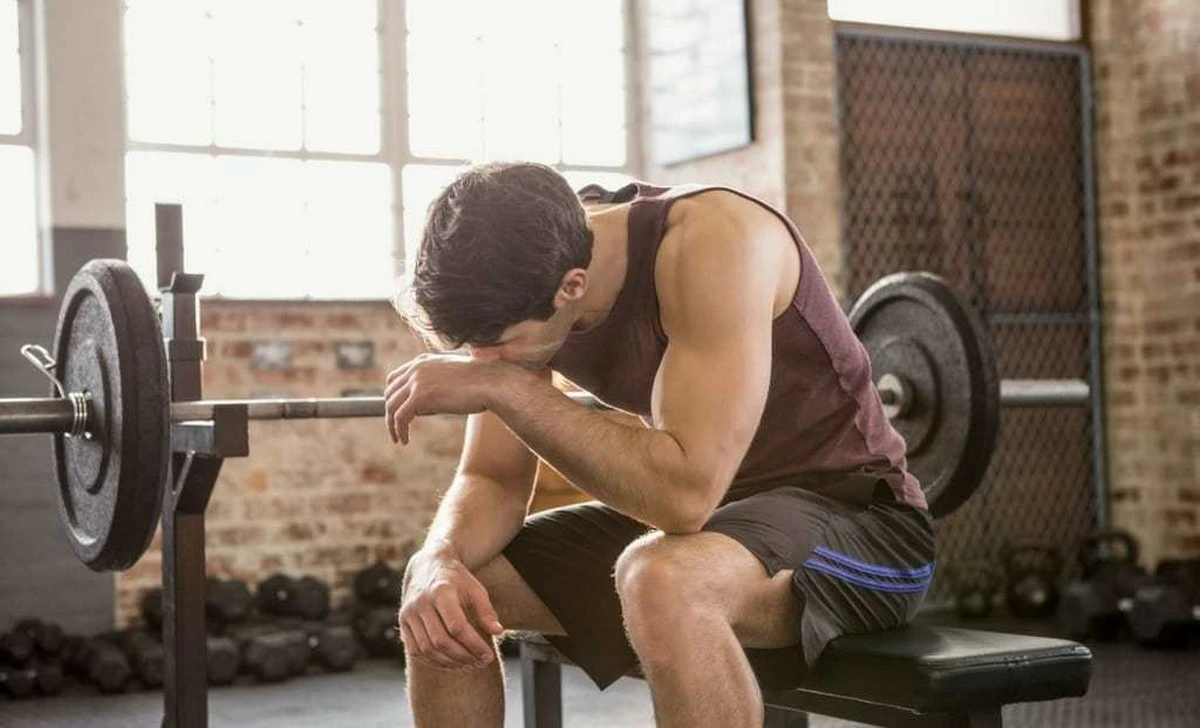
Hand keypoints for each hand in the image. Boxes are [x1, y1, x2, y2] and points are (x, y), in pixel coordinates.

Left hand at [383, 354, 512, 444]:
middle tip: (396, 429)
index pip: (395, 378)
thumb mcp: (453, 379)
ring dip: (392, 425)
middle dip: (390, 413)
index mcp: (423, 361)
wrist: (491, 383)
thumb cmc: (480, 384)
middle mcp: (417, 368)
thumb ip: (437, 385)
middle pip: (390, 393)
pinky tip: (405, 440)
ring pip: (391, 406)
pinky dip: (400, 430)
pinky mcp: (421, 395)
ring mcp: (418, 380)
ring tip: (398, 438)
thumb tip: (425, 406)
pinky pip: (400, 417)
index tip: (396, 413)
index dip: (392, 397)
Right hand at [398, 548, 504, 670]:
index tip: (489, 655)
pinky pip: (416, 650)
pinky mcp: (402, 623)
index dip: (474, 645)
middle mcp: (421, 603)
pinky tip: (451, 663)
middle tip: (480, 663)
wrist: (428, 566)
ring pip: (427, 649)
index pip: (457, 626)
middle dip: (463, 657)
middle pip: (440, 641)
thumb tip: (498, 632)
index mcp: (441, 591)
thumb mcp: (475, 589)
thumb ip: (486, 611)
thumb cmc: (457, 580)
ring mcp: (408, 613)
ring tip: (469, 665)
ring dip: (449, 662)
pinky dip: (433, 661)